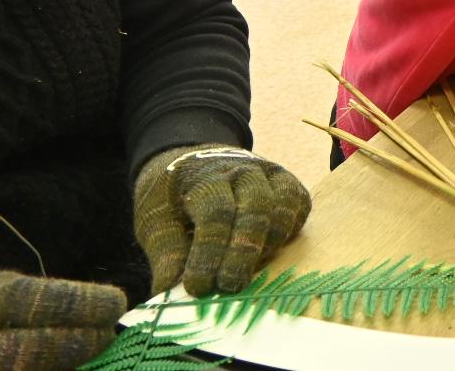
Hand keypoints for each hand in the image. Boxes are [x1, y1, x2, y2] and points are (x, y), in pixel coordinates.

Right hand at [0, 271, 123, 370]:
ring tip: (91, 357)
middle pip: (44, 349)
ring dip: (70, 367)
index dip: (89, 305)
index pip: (50, 303)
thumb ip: (42, 302)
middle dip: (85, 342)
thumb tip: (102, 311)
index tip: (117, 303)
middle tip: (107, 335)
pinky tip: (68, 369)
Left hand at [133, 146, 311, 296]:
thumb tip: (168, 290)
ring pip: (283, 209)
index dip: (209, 253)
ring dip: (267, 246)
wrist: (197, 164)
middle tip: (230, 286)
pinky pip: (298, 209)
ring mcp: (271, 174)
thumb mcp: (156, 220)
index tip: (197, 287)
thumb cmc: (174, 199)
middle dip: (244, 251)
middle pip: (257, 207)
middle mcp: (244, 171)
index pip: (216, 212)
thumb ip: (166, 253)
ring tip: (245, 271)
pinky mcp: (289, 184)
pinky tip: (265, 253)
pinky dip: (287, 234)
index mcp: (206, 177)